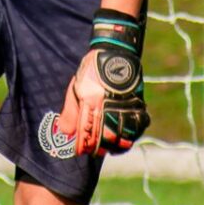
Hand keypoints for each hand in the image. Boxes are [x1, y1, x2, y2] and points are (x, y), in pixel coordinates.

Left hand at [55, 9, 149, 155]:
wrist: (114, 52)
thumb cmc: (92, 70)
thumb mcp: (76, 87)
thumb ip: (70, 111)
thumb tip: (64, 132)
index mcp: (92, 100)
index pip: (87, 130)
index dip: (82, 144)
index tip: (79, 151)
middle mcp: (109, 104)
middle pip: (104, 136)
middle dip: (97, 148)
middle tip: (92, 151)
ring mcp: (125, 104)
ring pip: (123, 134)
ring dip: (115, 145)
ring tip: (108, 149)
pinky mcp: (138, 102)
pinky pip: (138, 124)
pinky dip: (132, 135)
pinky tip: (125, 140)